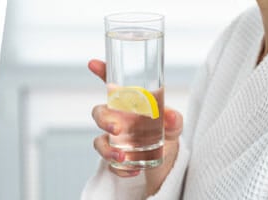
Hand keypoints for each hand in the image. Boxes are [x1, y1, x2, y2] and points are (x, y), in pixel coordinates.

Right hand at [88, 59, 182, 195]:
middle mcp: (118, 119)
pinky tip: (133, 171)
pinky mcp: (115, 158)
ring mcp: (114, 140)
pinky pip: (109, 163)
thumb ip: (174, 119)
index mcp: (130, 104)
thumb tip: (170, 116)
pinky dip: (119, 169)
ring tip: (123, 159)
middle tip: (116, 129)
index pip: (112, 85)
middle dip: (103, 120)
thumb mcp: (174, 127)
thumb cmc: (166, 135)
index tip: (93, 63)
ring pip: (99, 141)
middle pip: (99, 113)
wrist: (167, 163)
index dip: (102, 72)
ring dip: (107, 150)